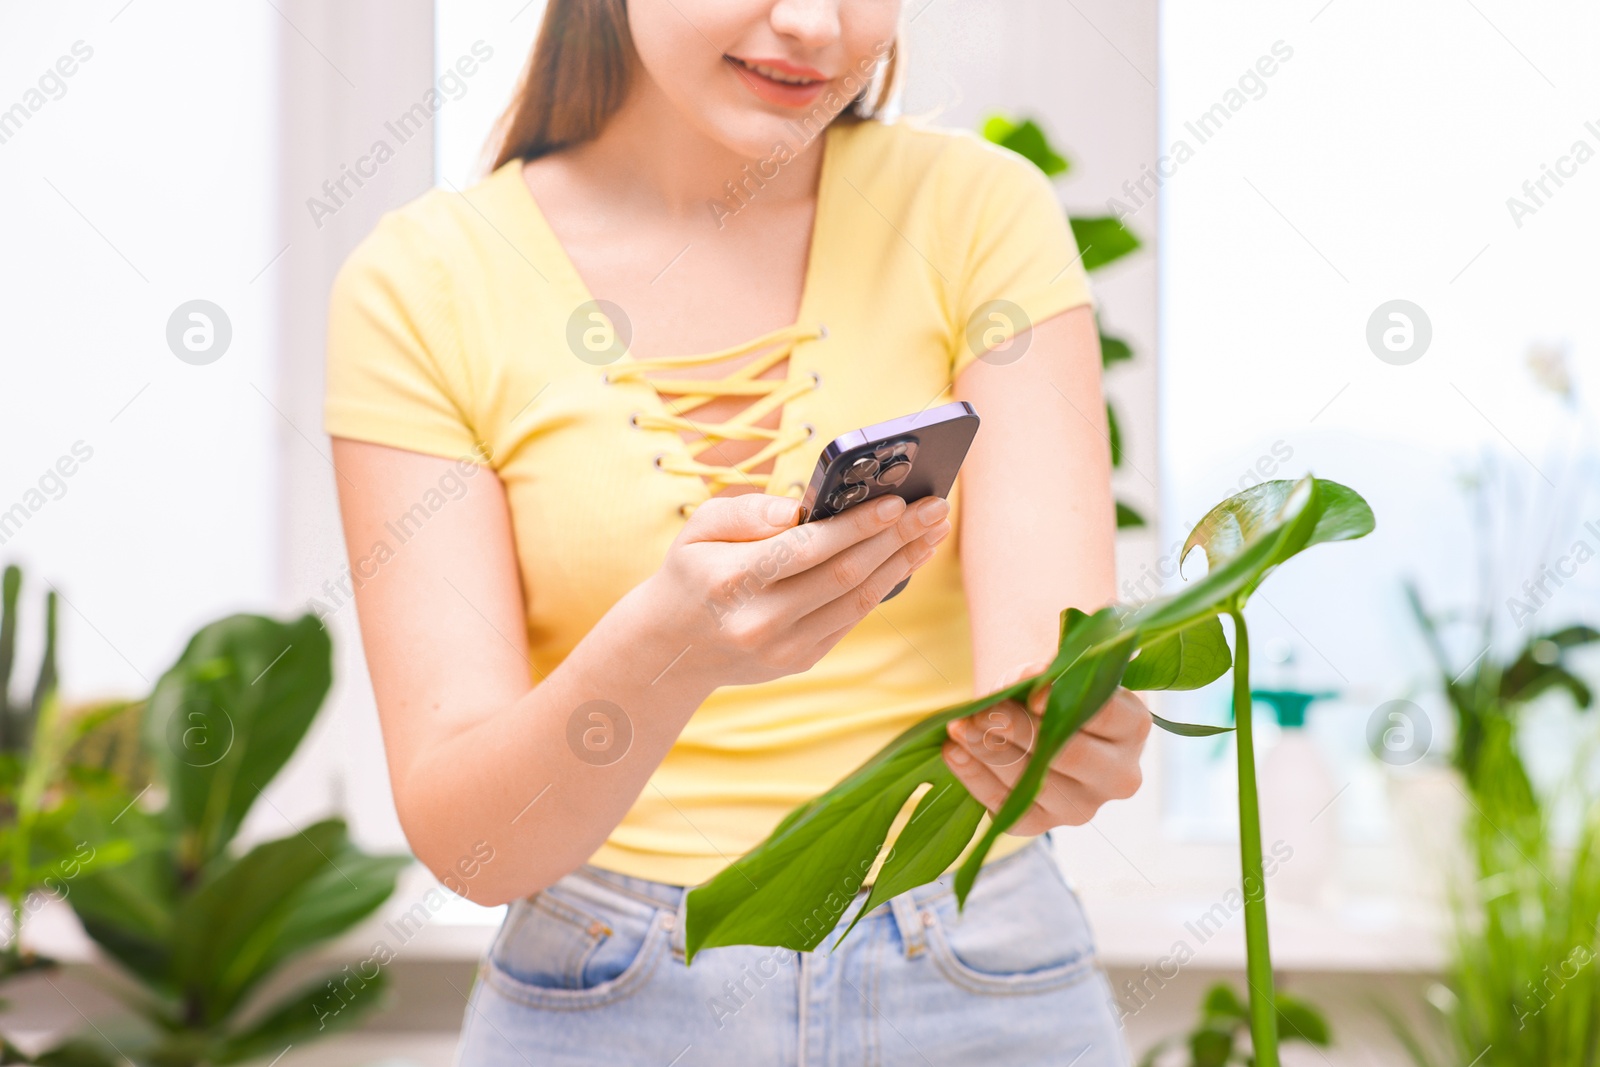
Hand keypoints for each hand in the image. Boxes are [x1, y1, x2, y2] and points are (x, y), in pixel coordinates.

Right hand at [647, 491, 951, 686]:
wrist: (674, 647)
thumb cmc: (692, 571)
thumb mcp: (697, 529)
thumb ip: (744, 511)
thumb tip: (796, 511)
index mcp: (732, 581)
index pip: (807, 550)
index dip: (857, 526)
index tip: (897, 501)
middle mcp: (760, 621)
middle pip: (844, 575)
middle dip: (897, 538)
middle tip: (936, 508)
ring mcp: (784, 648)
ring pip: (857, 600)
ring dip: (902, 563)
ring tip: (932, 531)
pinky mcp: (801, 660)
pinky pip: (853, 618)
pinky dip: (884, 585)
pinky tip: (906, 557)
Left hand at [941, 663, 1151, 835]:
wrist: (1041, 725)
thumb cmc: (1054, 691)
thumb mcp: (1056, 672)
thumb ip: (1046, 673)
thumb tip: (1031, 681)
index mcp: (1133, 727)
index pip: (1105, 715)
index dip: (1068, 705)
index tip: (1031, 695)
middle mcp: (1117, 775)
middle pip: (1068, 753)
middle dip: (1018, 730)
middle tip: (981, 712)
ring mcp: (1082, 807)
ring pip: (1034, 782)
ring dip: (989, 752)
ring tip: (958, 727)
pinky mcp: (1043, 824)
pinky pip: (1007, 808)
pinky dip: (976, 779)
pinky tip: (955, 754)